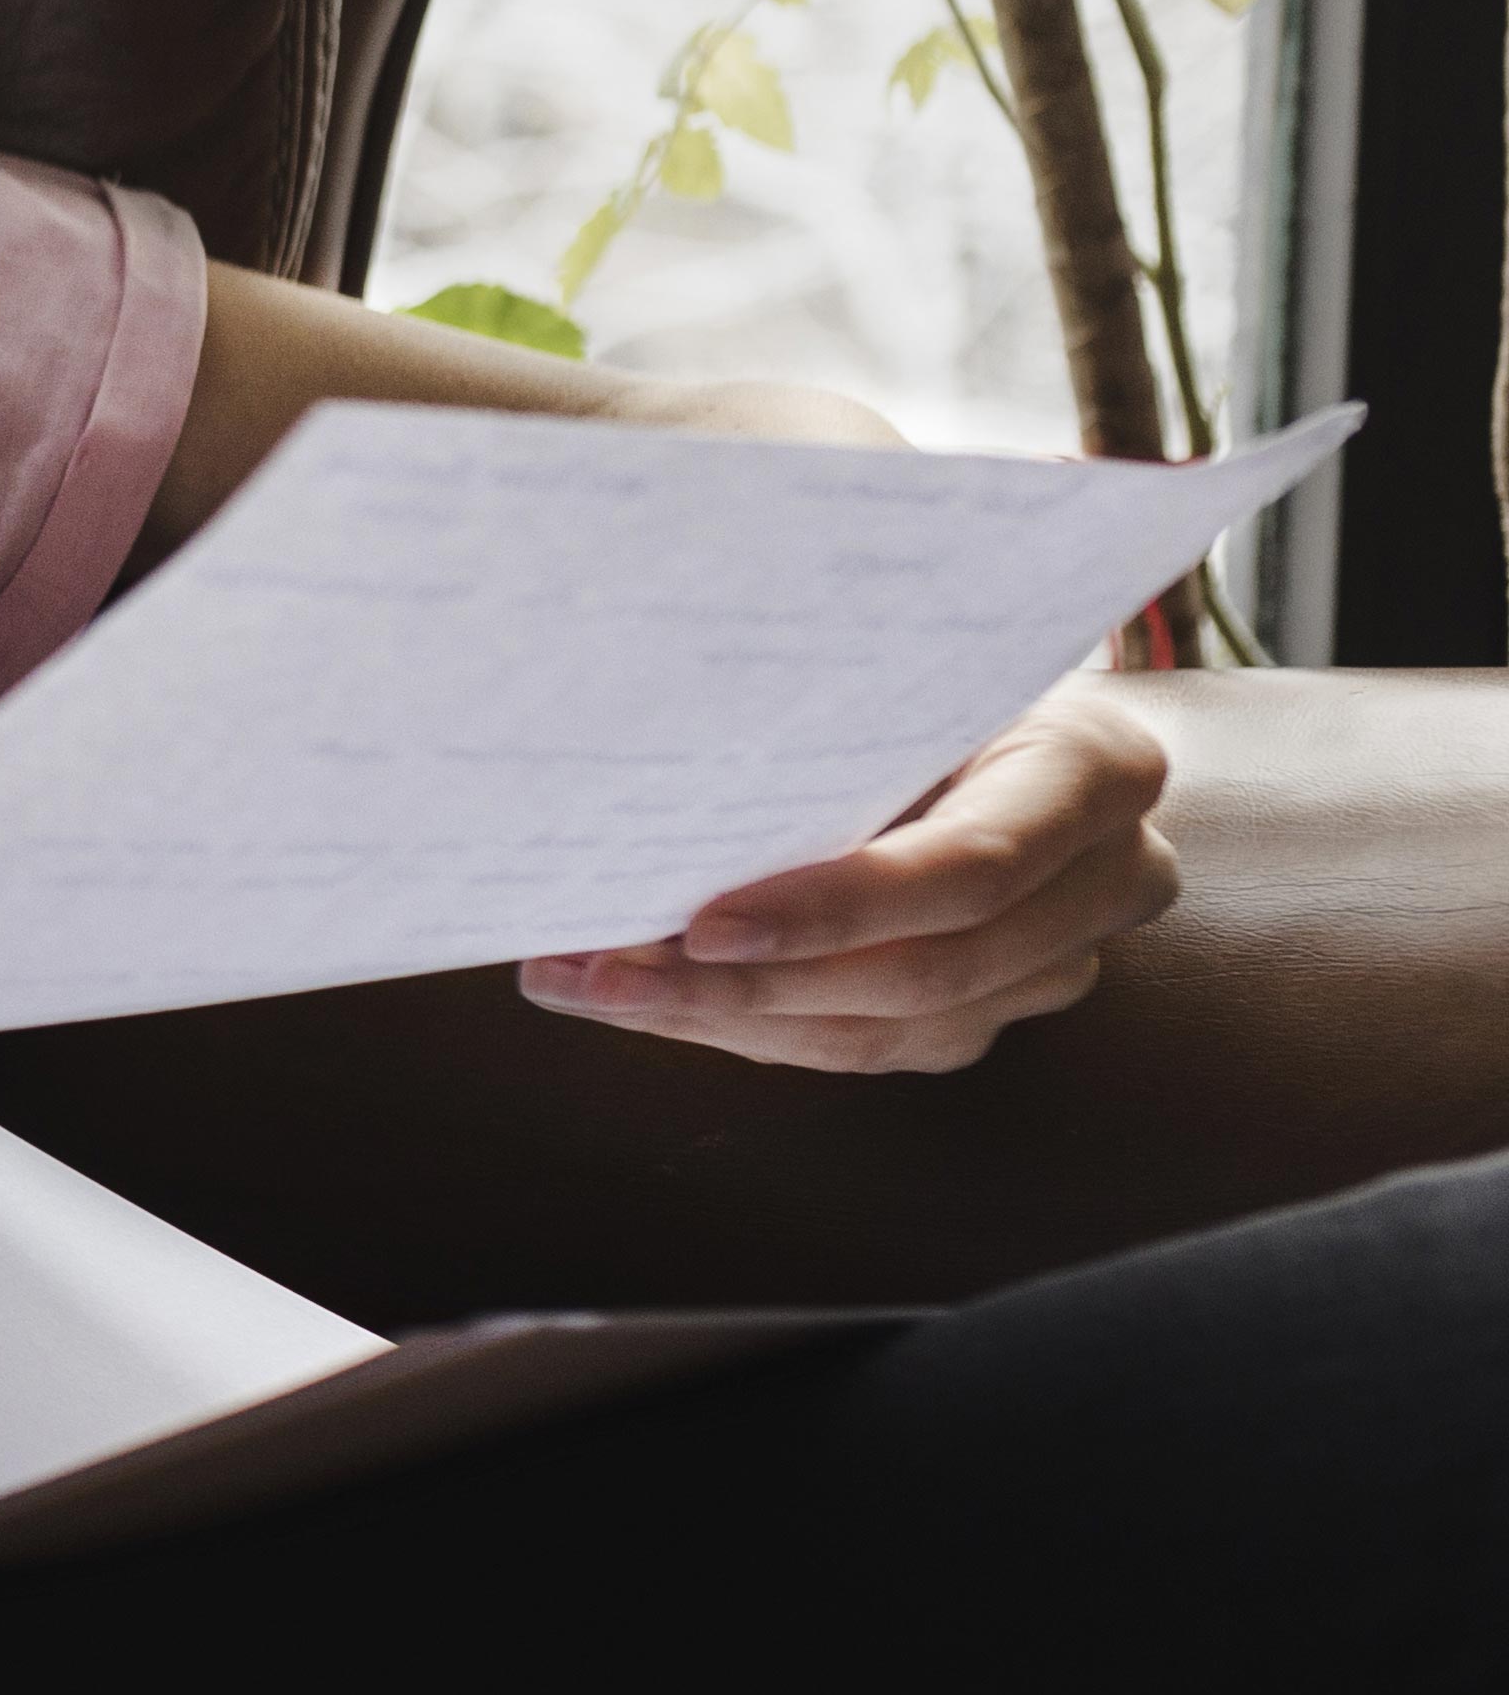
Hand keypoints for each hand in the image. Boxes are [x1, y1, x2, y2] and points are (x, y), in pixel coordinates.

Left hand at [519, 674, 1179, 1076]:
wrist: (977, 688)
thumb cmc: (915, 654)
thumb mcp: (896, 649)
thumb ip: (825, 694)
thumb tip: (647, 717)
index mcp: (1097, 769)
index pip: (971, 868)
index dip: (835, 908)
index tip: (701, 925)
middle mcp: (1107, 877)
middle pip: (925, 970)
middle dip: (746, 986)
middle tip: (598, 972)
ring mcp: (1057, 959)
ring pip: (885, 1030)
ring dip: (719, 1019)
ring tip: (586, 985)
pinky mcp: (991, 1008)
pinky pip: (861, 1046)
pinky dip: (744, 1027)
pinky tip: (641, 999)